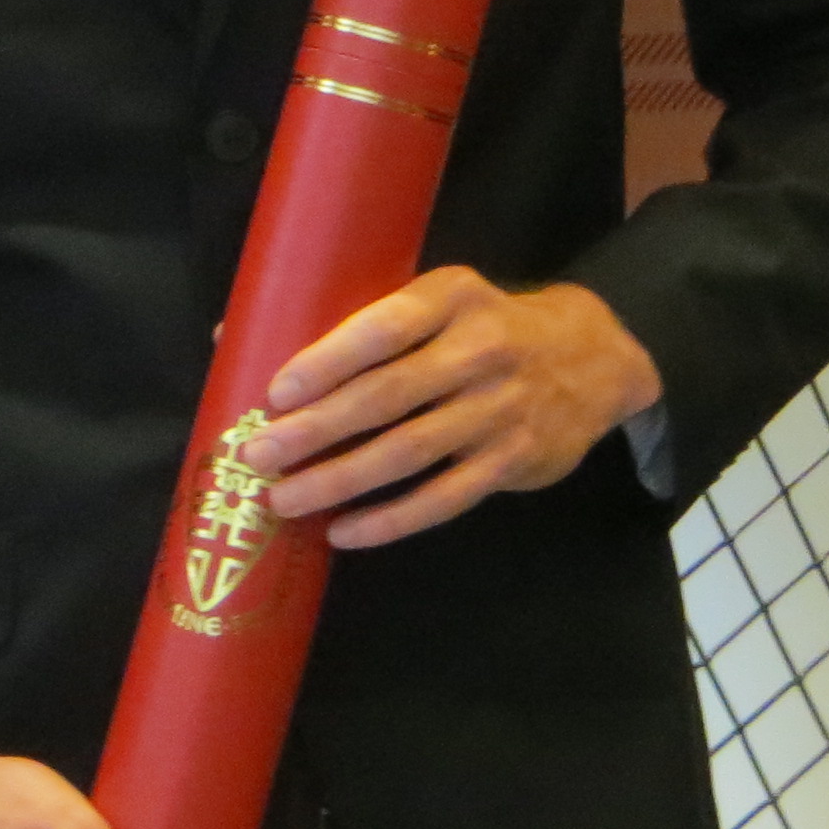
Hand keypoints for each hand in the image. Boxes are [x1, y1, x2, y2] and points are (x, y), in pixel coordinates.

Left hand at [245, 269, 659, 546]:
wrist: (595, 358)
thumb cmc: (482, 325)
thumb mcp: (439, 300)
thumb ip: (358, 318)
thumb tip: (233, 336)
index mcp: (452, 297)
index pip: (384, 328)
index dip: (329, 360)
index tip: (276, 391)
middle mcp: (481, 350)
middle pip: (387, 396)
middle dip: (316, 429)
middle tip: (257, 453)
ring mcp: (500, 411)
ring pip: (408, 454)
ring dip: (341, 480)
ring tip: (283, 497)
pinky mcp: (512, 462)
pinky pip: (444, 499)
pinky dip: (391, 519)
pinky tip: (344, 531)